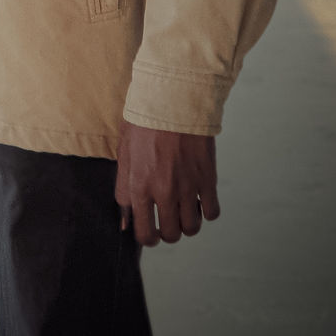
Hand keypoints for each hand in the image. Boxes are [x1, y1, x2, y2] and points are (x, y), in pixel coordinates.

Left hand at [115, 120, 219, 246]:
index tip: (150, 231)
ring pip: (191, 228)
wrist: (173, 98)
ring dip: (187, 224)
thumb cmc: (145, 120)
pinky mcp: (207, 178)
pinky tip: (199, 198)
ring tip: (183, 208)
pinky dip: (206, 211)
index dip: (147, 237)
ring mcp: (187, 186)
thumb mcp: (124, 151)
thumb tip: (125, 221)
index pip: (143, 231)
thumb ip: (123, 188)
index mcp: (138, 184)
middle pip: (169, 234)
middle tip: (168, 219)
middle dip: (167, 232)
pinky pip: (212, 212)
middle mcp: (163, 190)